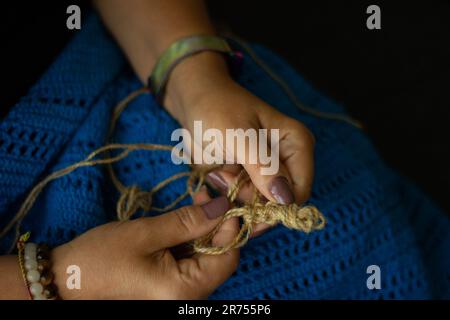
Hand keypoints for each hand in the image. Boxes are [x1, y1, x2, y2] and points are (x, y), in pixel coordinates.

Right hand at [51, 192, 238, 298]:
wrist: (65, 280)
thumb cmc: (100, 258)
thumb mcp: (146, 233)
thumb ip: (188, 221)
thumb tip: (222, 207)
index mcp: (185, 290)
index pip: (227, 257)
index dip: (230, 227)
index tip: (223, 200)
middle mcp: (187, 297)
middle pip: (219, 258)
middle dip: (216, 225)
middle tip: (205, 196)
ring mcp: (178, 293)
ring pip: (206, 258)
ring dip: (204, 230)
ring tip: (195, 202)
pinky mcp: (169, 286)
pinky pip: (190, 262)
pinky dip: (191, 241)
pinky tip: (184, 221)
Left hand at [165, 52, 314, 235]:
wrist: (192, 101)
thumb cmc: (216, 109)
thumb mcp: (238, 136)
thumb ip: (263, 168)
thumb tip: (286, 200)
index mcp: (296, 144)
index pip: (299, 191)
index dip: (277, 206)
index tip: (246, 204)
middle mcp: (287, 160)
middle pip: (277, 202)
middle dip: (247, 196)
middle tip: (225, 173)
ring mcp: (267, 171)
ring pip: (257, 204)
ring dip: (233, 192)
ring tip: (220, 167)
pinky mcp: (248, 177)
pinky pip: (241, 200)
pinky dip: (226, 192)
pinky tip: (217, 172)